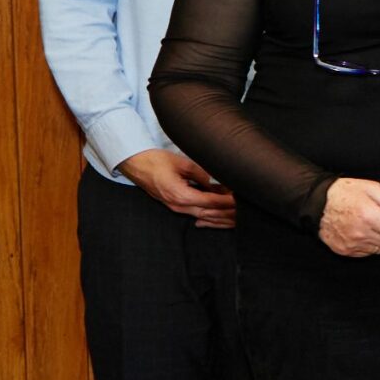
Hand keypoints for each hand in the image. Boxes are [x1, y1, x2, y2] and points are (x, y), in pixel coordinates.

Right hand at [118, 148, 234, 228]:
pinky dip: (211, 217)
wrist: (134, 163)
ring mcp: (175, 207)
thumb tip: (219, 181)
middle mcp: (178, 205)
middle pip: (210, 214)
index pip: (211, 202)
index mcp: (180, 195)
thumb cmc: (155, 160)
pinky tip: (222, 218)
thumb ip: (202, 173)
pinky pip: (196, 214)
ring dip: (221, 217)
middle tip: (246, 209)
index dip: (228, 202)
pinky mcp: (174, 206)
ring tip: (238, 215)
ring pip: (204, 217)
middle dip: (229, 213)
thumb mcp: (182, 163)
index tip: (242, 199)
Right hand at [318, 177, 379, 256]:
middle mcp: (361, 233)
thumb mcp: (372, 189)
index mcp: (370, 216)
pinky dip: (374, 244)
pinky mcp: (346, 251)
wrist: (317, 203)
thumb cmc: (346, 193)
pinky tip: (368, 232)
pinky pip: (369, 252)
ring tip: (379, 225)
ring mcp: (353, 244)